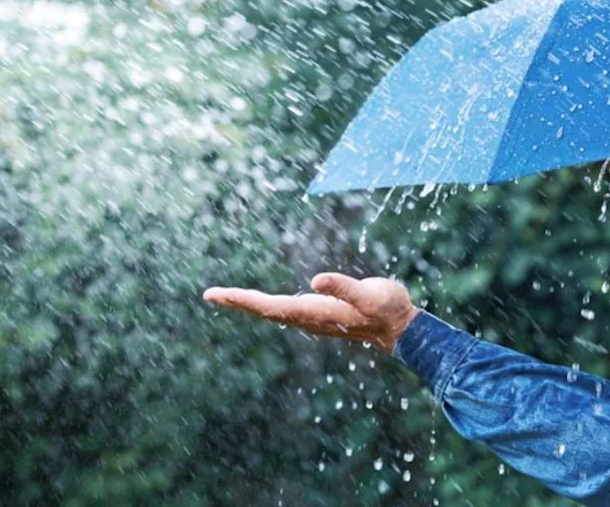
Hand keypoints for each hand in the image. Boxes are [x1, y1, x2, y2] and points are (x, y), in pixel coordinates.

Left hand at [203, 272, 417, 354]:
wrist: (400, 328)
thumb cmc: (387, 308)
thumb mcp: (369, 294)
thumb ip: (344, 288)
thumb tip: (316, 280)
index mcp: (313, 312)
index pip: (268, 306)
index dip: (241, 300)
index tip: (217, 295)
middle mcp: (307, 318)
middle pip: (264, 310)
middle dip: (236, 302)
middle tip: (209, 295)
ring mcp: (311, 318)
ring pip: (272, 311)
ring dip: (248, 304)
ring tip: (225, 297)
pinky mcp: (318, 314)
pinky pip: (283, 309)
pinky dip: (264, 304)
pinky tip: (259, 302)